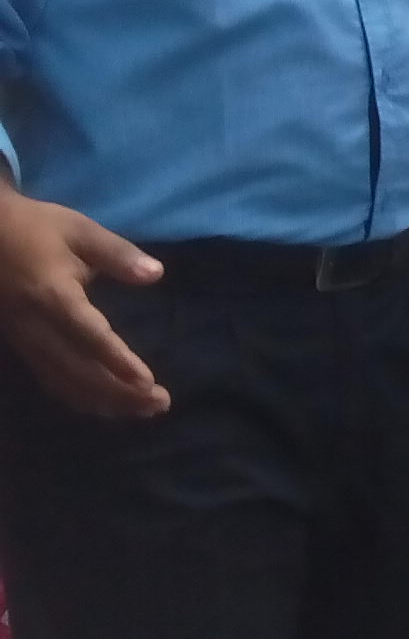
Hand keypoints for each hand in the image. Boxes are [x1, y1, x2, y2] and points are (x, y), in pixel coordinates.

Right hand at [0, 189, 168, 418]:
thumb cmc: (34, 228)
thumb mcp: (78, 230)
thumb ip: (117, 254)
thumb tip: (155, 274)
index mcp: (52, 296)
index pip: (89, 336)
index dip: (117, 362)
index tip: (147, 382)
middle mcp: (35, 326)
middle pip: (76, 370)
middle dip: (118, 392)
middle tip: (159, 404)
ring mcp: (24, 339)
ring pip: (61, 381)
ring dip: (101, 400)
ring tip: (141, 411)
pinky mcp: (20, 344)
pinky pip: (49, 378)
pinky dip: (77, 396)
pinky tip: (102, 405)